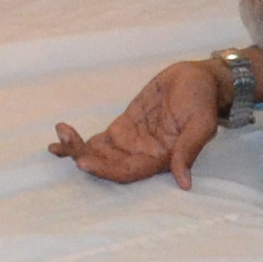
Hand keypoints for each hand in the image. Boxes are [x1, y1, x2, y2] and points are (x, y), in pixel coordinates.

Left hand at [51, 57, 233, 187]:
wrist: (199, 79)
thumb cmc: (203, 99)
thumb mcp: (201, 122)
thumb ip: (188, 150)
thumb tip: (185, 183)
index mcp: (160, 159)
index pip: (127, 172)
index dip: (105, 170)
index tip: (84, 162)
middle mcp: (142, 155)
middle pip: (108, 165)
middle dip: (85, 158)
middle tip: (66, 146)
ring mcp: (130, 141)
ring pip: (99, 153)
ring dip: (77, 150)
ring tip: (59, 138)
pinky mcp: (123, 127)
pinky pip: (98, 139)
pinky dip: (79, 141)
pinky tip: (60, 138)